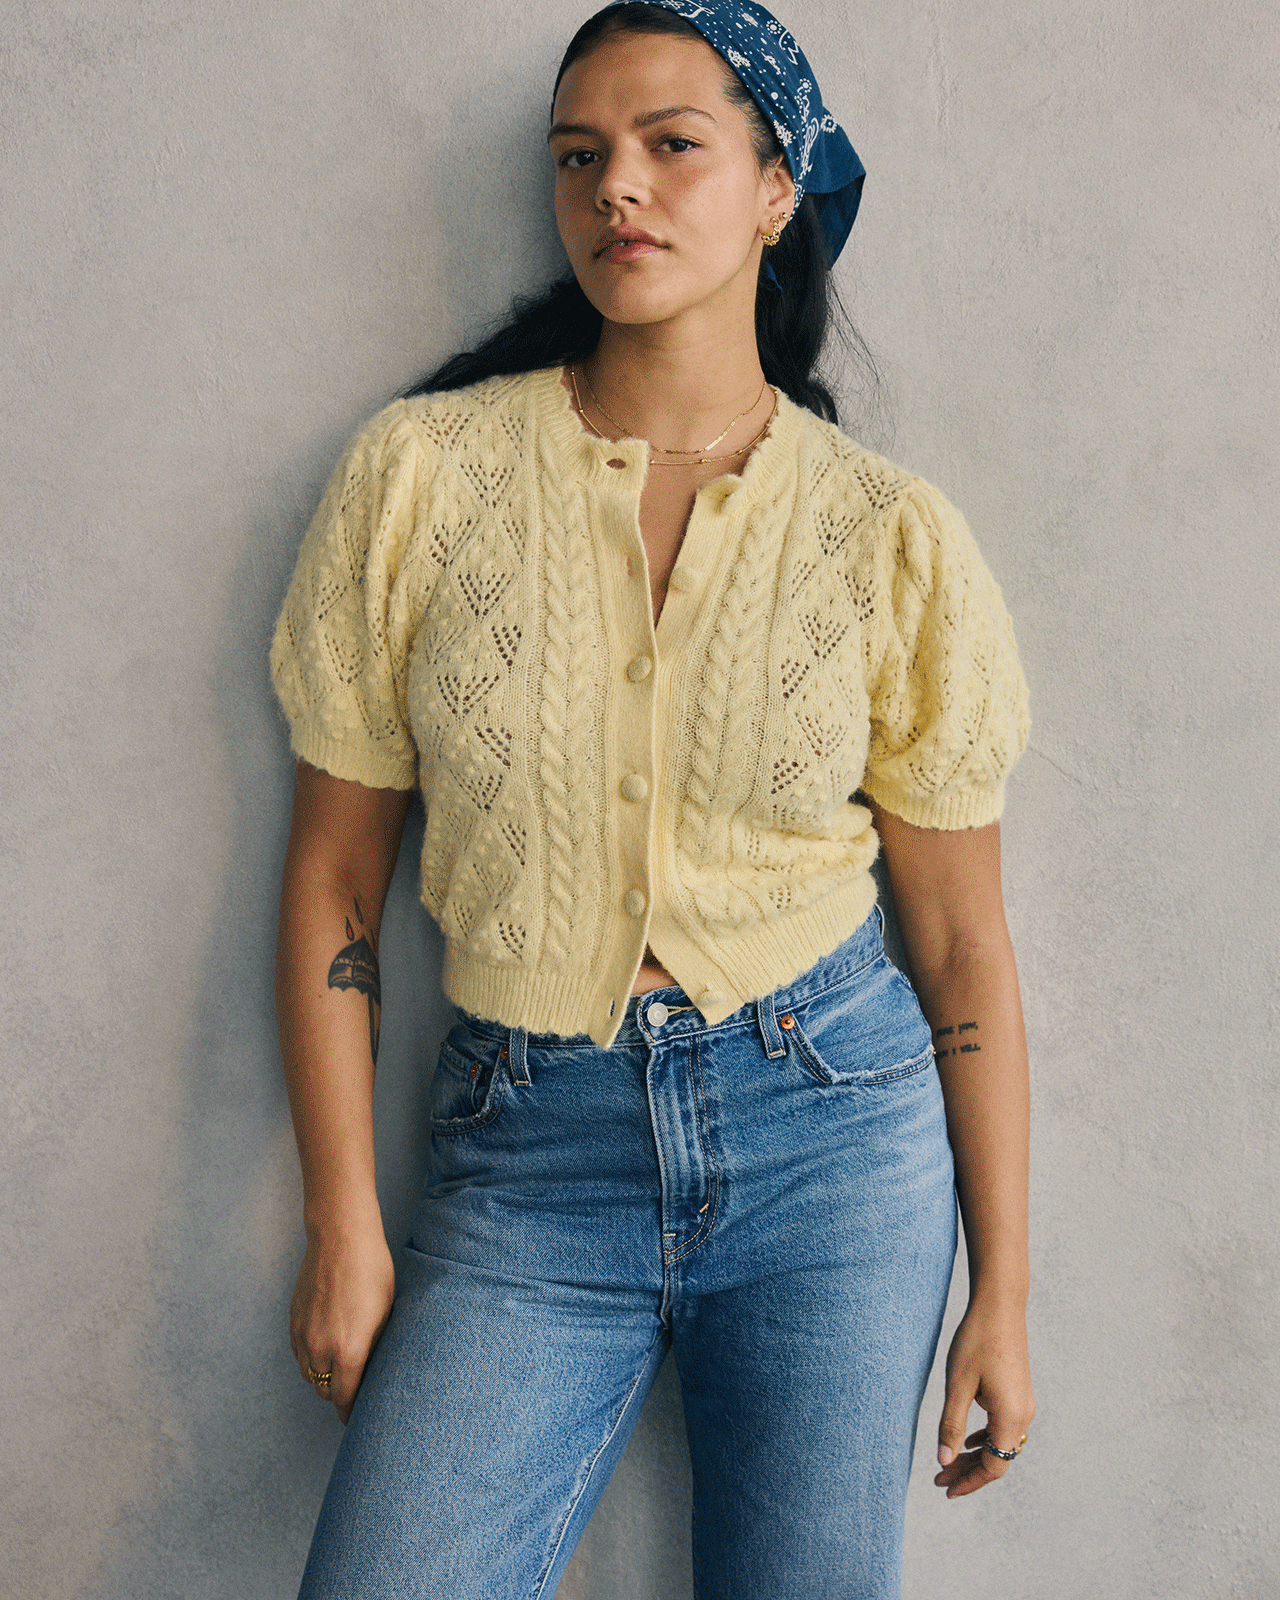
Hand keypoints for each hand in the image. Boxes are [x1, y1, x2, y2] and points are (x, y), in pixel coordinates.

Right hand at [289, 1217, 394, 1424]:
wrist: (341, 1239)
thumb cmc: (372, 1272)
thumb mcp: (386, 1314)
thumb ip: (375, 1349)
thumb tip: (373, 1372)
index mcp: (348, 1352)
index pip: (345, 1399)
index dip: (352, 1412)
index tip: (358, 1419)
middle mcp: (320, 1350)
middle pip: (325, 1390)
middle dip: (339, 1393)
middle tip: (355, 1388)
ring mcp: (302, 1335)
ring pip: (309, 1373)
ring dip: (323, 1375)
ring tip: (341, 1365)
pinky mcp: (293, 1321)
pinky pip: (299, 1353)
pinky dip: (310, 1357)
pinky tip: (326, 1344)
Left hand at [934, 1295, 1034, 1497]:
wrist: (1000, 1305)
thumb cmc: (977, 1341)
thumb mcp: (958, 1384)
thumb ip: (951, 1425)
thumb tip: (944, 1460)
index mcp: (1010, 1417)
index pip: (993, 1466)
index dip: (969, 1481)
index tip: (944, 1488)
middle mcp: (1023, 1415)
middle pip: (998, 1458)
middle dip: (968, 1471)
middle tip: (939, 1478)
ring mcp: (1024, 1404)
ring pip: (1000, 1443)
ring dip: (976, 1455)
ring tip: (949, 1462)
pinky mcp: (1019, 1392)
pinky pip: (1004, 1427)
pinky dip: (985, 1438)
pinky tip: (969, 1440)